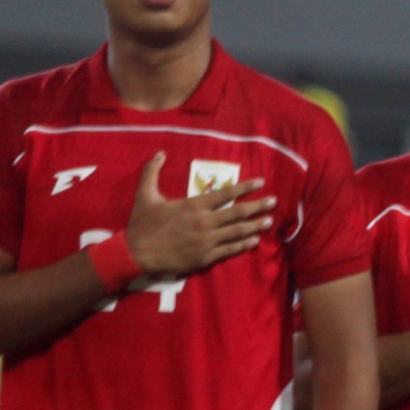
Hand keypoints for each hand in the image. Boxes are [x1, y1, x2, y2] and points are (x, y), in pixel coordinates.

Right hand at [121, 152, 273, 276]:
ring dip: (255, 226)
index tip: (261, 182)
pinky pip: (229, 250)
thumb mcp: (144, 195)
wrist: (136, 253)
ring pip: (237, 232)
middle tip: (274, 202)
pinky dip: (243, 245)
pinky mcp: (205, 257)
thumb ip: (152, 172)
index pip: (226, 193)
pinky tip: (254, 241)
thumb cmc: (142, 224)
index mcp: (193, 205)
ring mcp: (207, 241)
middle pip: (238, 213)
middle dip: (258, 206)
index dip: (245, 188)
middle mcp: (205, 222)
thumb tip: (160, 153)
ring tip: (269, 221)